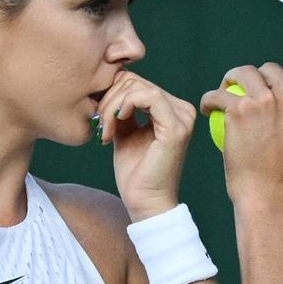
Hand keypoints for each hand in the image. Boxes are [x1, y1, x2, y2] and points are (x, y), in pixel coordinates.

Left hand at [96, 70, 197, 221]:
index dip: (111, 94)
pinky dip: (124, 105)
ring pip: (138, 86)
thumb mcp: (124, 132)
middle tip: (99, 125)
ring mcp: (182, 117)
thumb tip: (109, 84)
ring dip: (112, 106)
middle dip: (109, 100)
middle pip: (135, 81)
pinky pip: (148, 96)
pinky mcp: (176, 127)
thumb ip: (122, 109)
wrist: (144, 202)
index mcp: (173, 109)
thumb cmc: (135, 173)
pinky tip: (115, 124)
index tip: (99, 119)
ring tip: (104, 130)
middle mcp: (183, 110)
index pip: (136, 82)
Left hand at [199, 63, 282, 201]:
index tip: (262, 94)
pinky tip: (207, 108)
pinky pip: (218, 95)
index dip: (275, 82)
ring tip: (222, 93)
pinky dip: (209, 100)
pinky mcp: (240, 108)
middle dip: (254, 76)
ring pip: (242, 73)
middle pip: (267, 69)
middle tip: (240, 91)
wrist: (271, 191)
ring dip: (230, 79)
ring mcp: (264, 98)